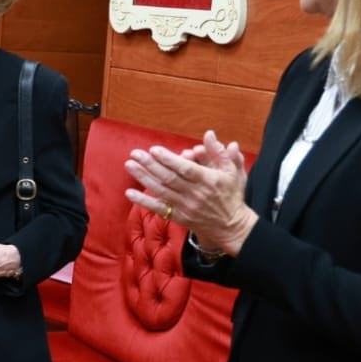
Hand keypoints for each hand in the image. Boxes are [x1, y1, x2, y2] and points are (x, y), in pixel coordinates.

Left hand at [124, 130, 255, 254]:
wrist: (231, 227)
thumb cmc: (230, 195)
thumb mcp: (231, 172)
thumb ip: (218, 152)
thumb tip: (209, 134)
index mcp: (208, 180)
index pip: (185, 169)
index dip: (169, 159)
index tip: (154, 149)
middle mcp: (195, 194)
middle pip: (169, 178)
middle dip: (150, 165)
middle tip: (135, 153)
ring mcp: (185, 206)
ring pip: (161, 191)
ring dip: (143, 177)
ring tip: (129, 165)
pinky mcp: (179, 216)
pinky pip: (159, 208)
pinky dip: (143, 201)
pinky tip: (130, 192)